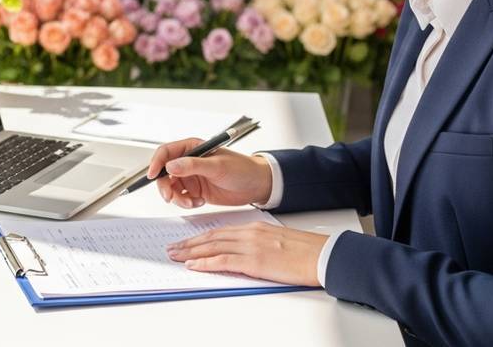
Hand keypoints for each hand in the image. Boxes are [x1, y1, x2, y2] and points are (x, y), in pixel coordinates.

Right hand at [145, 138, 273, 208]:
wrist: (256, 185)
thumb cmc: (241, 168)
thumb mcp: (217, 166)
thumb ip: (192, 165)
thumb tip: (170, 166)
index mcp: (192, 148)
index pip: (166, 152)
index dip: (156, 163)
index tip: (152, 175)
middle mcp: (188, 162)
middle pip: (164, 173)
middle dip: (164, 186)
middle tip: (170, 197)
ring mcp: (191, 177)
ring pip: (171, 188)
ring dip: (177, 198)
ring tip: (192, 202)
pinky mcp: (195, 191)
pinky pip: (181, 198)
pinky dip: (186, 203)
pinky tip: (200, 202)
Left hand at [166, 221, 328, 286]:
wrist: (320, 255)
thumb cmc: (303, 251)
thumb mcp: (275, 241)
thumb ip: (255, 244)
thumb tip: (240, 254)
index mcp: (253, 227)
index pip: (219, 231)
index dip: (200, 237)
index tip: (186, 242)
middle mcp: (248, 233)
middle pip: (211, 237)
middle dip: (189, 243)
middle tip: (172, 248)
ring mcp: (250, 246)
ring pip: (212, 246)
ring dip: (190, 252)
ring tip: (175, 256)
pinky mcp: (254, 260)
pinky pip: (223, 260)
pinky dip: (205, 262)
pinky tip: (193, 265)